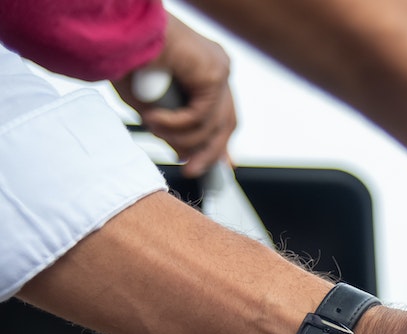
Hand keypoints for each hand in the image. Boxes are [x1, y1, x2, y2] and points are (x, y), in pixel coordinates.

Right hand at [113, 15, 235, 177]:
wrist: (119, 29)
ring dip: (181, 136)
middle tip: (191, 169)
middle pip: (226, 123)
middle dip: (209, 152)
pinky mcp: (214, 72)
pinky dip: (178, 123)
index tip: (214, 167)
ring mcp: (218, 69)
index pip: (222, 115)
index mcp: (204, 71)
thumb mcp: (152, 103)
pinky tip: (155, 119)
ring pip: (213, 124)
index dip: (218, 145)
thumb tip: (184, 152)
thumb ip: (172, 127)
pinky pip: (202, 114)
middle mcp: (216, 69)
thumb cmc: (126, 58)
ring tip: (153, 129)